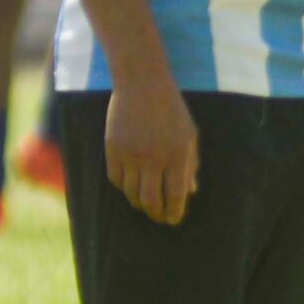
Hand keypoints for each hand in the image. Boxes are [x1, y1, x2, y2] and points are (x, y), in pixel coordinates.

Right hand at [105, 75, 201, 224]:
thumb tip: (190, 192)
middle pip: (151, 201)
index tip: (173, 219)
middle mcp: (154, 158)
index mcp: (178, 155)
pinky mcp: (113, 149)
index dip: (174, 212)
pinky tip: (130, 186)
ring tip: (145, 203)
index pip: (175, 195)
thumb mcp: (188, 134)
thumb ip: (190, 164)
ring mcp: (131, 154)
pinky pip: (116, 180)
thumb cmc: (170, 110)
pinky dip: (123, 187)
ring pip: (131, 194)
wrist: (142, 83)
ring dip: (139, 203)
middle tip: (158, 217)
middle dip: (155, 214)